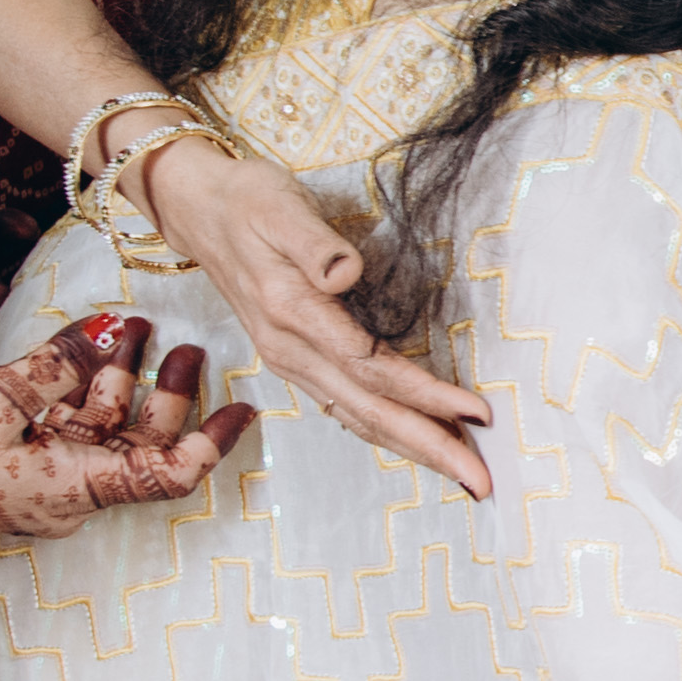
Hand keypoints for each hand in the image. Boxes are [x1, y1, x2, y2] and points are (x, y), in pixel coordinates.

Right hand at [0, 314, 256, 539]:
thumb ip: (58, 366)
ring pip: (108, 427)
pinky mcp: (24, 460)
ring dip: (123, 378)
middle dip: (170, 393)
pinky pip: (71, 423)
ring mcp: (48, 474)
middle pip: (144, 442)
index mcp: (78, 488)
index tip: (246, 406)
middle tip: (188, 345)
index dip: (212, 441)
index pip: (169, 473)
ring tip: (136, 327)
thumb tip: (108, 332)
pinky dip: (83, 385)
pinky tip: (88, 342)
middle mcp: (72, 489)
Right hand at [139, 138, 492, 497]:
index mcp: (292, 313)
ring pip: (357, 416)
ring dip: (411, 447)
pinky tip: (413, 441)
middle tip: (481, 480)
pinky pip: (344, 406)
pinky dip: (384, 429)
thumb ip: (313, 243)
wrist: (200, 209)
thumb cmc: (247, 200)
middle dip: (429, 446)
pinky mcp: (293, 359)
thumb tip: (345, 272)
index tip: (475, 413)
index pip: (371, 367)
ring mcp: (289, 360)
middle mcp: (289, 349)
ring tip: (461, 469)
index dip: (425, 394)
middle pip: (369, 409)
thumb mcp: (279, 206)